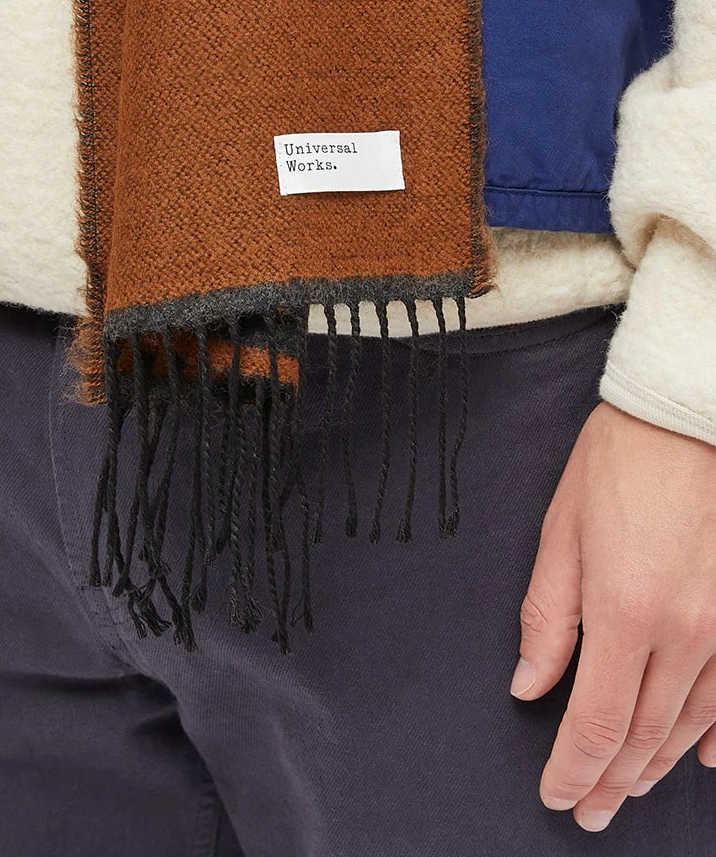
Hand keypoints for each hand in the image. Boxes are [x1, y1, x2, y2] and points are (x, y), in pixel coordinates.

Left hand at [511, 401, 715, 831]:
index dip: (574, 769)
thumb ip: (547, 617)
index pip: (597, 722)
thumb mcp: (561, 532)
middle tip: (586, 812)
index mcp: (626, 611)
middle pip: (643, 735)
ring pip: (690, 724)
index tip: (555, 796)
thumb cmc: (618, 465)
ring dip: (654, 766)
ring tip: (625, 791)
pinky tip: (699, 759)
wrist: (689, 416)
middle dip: (610, 781)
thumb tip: (529, 684)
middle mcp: (686, 633)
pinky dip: (713, 736)